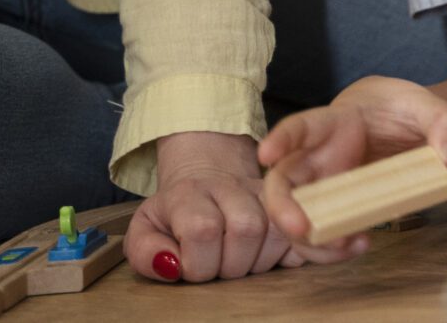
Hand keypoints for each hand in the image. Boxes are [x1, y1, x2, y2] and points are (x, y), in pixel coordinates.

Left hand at [127, 130, 313, 282]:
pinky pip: (301, 233)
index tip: (188, 266)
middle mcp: (231, 185)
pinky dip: (289, 253)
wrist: (206, 181)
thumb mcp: (145, 231)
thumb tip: (172, 265)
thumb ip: (145, 252)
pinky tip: (266, 256)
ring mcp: (264, 191)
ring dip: (258, 262)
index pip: (203, 229)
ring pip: (277, 231)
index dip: (197, 262)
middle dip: (231, 265)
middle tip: (217, 266)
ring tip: (239, 261)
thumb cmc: (174, 217)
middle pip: (247, 229)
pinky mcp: (291, 200)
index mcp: (189, 193)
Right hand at [260, 77, 446, 254]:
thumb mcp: (431, 108)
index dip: (281, 139)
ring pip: (296, 216)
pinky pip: (321, 233)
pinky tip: (360, 243)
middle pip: (282, 182)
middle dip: (282, 208)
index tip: (267, 154)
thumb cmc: (403, 111)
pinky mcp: (334, 209)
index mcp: (333, 123)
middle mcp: (317, 156)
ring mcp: (322, 186)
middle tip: (300, 229)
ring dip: (311, 240)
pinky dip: (333, 247)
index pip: (301, 126)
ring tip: (349, 244)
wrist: (401, 127)